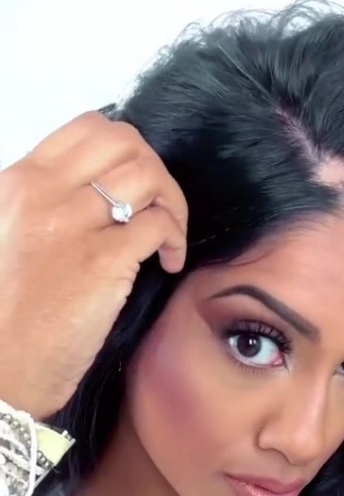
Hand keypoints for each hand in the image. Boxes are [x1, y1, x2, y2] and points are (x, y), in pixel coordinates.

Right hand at [0, 111, 187, 419]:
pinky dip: (174, 239)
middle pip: (127, 143)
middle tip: (159, 207)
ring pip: (149, 177)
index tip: (136, 183)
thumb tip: (95, 189)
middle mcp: (46, 193)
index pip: (89, 128)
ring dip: (172, 205)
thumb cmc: (8, 311)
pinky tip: (167, 262)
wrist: (2, 367)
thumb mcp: (8, 234)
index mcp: (21, 181)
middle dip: (157, 171)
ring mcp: (75, 224)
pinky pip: (159, 224)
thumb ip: (43, 203)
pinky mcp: (103, 261)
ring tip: (167, 238)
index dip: (129, 150)